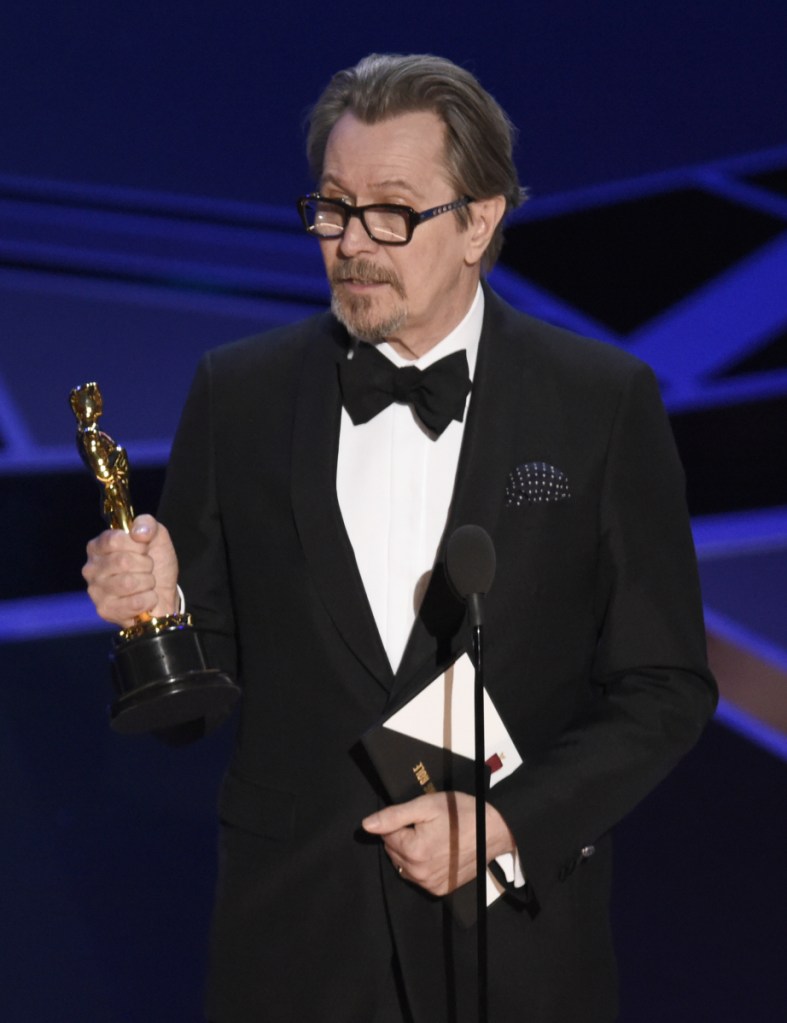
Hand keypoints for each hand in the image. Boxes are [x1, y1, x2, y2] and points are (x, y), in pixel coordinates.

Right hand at [82, 514, 178, 627]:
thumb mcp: (156, 537)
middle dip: (145, 565)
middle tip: (147, 569)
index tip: (144, 549)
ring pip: (129, 583)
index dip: (137, 545)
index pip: (114, 540)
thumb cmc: (155, 564)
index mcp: (98, 547)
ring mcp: (96, 591)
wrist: (164, 593)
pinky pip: (135, 602)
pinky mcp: (105, 610)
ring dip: (148, 582)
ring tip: (147, 583)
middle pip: (123, 561)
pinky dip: (149, 599)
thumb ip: (147, 525)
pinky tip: (146, 599)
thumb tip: (138, 532)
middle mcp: (91, 568)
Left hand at [361, 792, 514, 895]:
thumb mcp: (426, 806)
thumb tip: (366, 826)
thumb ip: (394, 816)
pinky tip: (436, 851)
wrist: (493, 831)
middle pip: (393, 852)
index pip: (385, 835)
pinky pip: (418, 877)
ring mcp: (430, 884)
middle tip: (425, 825)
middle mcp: (419, 873)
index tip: (417, 816)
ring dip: (409, 851)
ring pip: (403, 865)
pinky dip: (421, 864)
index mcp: (413, 851)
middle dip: (402, 837)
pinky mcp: (441, 889)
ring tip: (431, 837)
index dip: (399, 822)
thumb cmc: (461, 814)